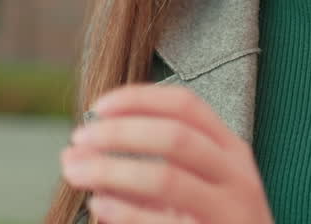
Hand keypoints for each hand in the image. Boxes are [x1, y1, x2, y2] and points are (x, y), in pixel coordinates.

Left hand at [60, 84, 271, 223]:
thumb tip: (77, 153)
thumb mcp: (194, 185)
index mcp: (230, 150)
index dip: (139, 99)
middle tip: (78, 139)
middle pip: (174, 136)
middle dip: (118, 133)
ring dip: (110, 170)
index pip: (186, 105)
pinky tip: (99, 204)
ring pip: (166, 178)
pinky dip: (125, 211)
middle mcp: (236, 176)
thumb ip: (144, 164)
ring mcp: (230, 212)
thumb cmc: (208, 221)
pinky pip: (164, 222)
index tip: (97, 107)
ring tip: (75, 171)